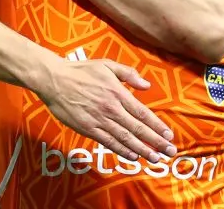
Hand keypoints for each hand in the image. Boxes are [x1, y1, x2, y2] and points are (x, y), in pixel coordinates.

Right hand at [31, 57, 176, 162]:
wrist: (54, 80)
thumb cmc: (80, 71)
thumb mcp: (107, 65)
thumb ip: (129, 74)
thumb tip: (147, 85)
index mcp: (118, 93)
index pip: (143, 113)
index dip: (157, 126)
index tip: (169, 136)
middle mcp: (112, 109)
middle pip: (138, 129)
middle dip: (156, 142)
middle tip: (170, 152)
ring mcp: (100, 120)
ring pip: (125, 139)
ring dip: (142, 150)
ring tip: (155, 158)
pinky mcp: (88, 129)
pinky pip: (108, 142)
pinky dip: (121, 150)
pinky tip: (132, 156)